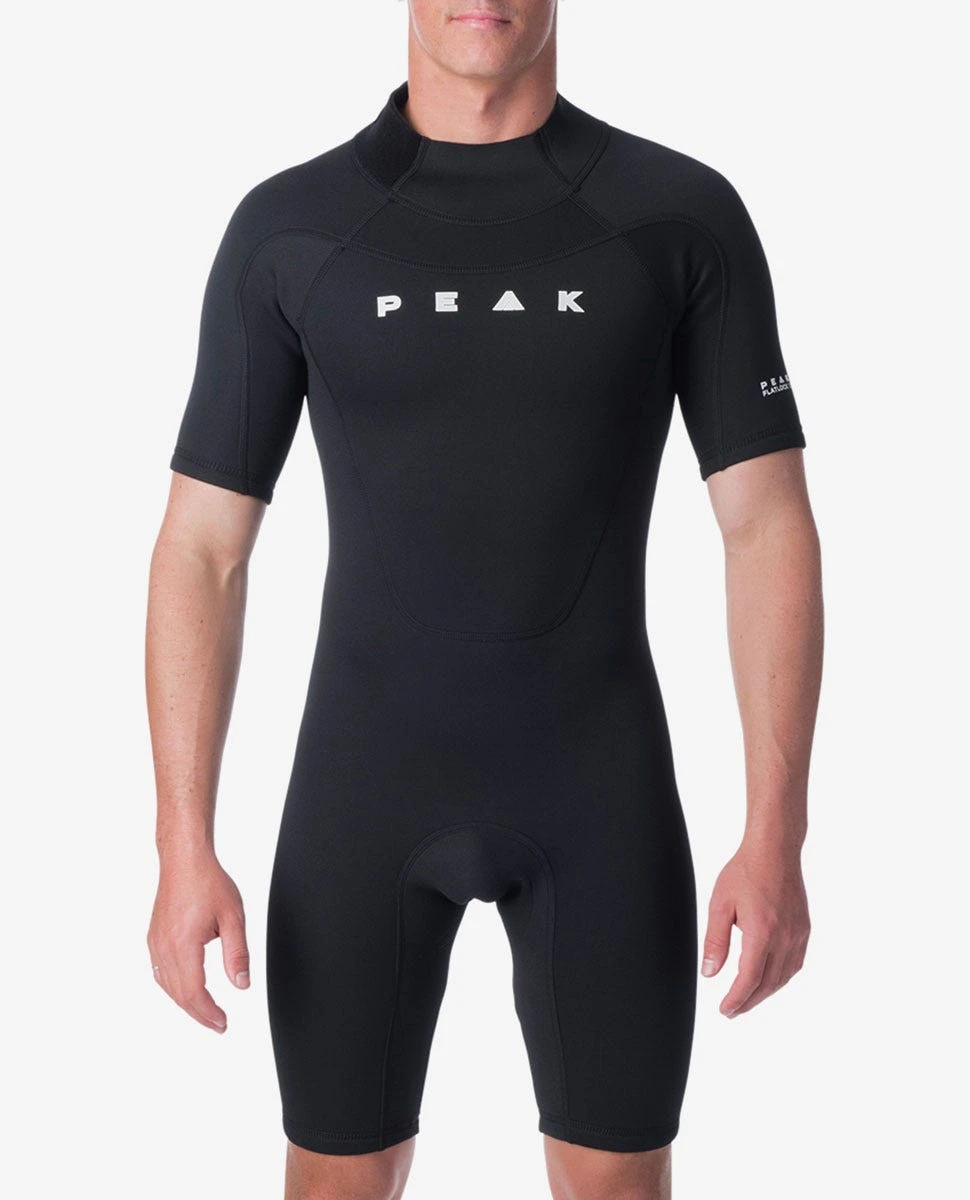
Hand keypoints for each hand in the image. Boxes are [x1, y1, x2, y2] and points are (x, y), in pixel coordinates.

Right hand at [147, 854, 249, 1031]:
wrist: (184, 860)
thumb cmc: (208, 882)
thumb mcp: (233, 918)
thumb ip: (238, 953)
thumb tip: (241, 984)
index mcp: (183, 944)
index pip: (194, 992)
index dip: (208, 1013)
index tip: (223, 1023)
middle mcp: (164, 947)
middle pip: (179, 994)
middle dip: (199, 1014)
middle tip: (218, 1024)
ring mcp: (155, 943)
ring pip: (167, 986)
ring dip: (185, 1003)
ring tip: (205, 1011)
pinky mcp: (153, 937)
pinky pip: (160, 972)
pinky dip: (174, 988)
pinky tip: (186, 989)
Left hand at [701, 837, 809, 1016]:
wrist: (774, 850)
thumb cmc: (745, 872)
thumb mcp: (720, 904)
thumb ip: (715, 941)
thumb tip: (710, 973)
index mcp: (762, 933)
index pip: (749, 980)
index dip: (736, 999)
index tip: (724, 1010)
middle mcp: (785, 938)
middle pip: (767, 984)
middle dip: (748, 1002)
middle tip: (732, 1011)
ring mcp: (798, 935)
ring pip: (783, 977)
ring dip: (765, 993)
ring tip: (747, 999)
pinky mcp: (804, 929)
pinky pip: (794, 964)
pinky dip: (780, 978)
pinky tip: (768, 979)